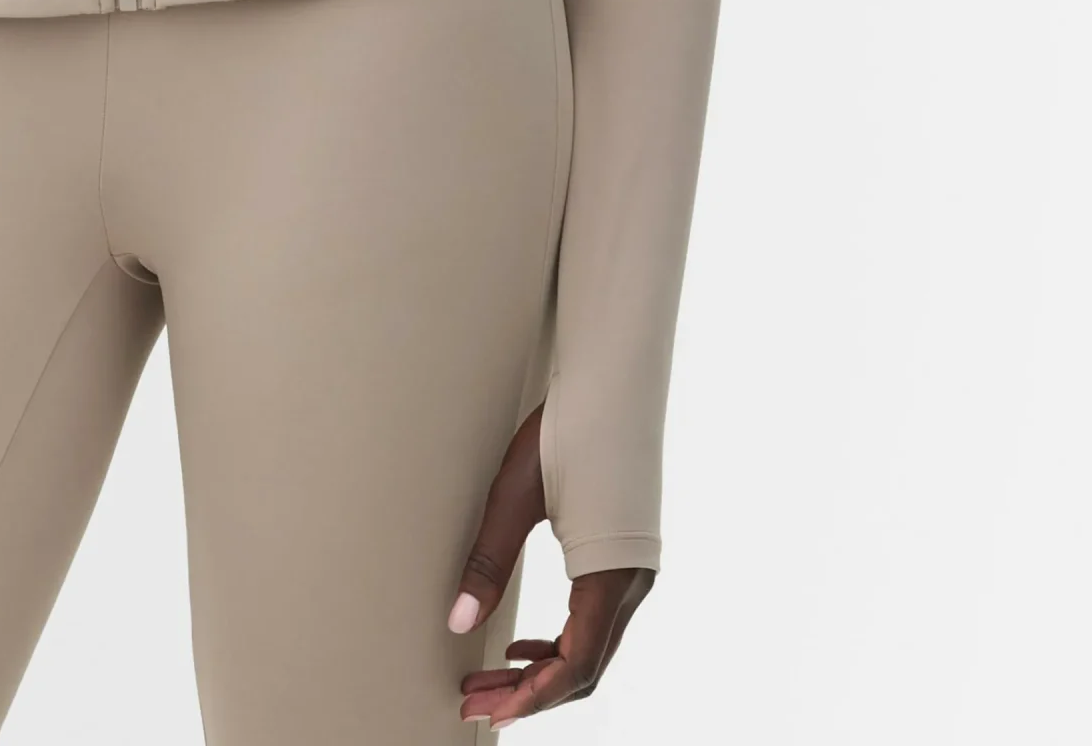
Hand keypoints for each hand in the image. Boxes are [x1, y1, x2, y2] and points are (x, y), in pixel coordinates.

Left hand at [446, 396, 655, 722]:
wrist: (613, 381)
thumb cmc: (568, 430)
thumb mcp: (516, 494)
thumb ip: (489, 560)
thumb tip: (459, 621)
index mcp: (610, 574)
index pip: (576, 665)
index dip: (531, 697)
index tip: (487, 710)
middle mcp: (631, 583)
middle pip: (584, 667)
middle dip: (529, 693)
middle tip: (475, 703)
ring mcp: (633, 572)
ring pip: (590, 648)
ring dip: (541, 671)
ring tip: (489, 680)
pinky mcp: (624, 558)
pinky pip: (593, 622)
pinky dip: (558, 643)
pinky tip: (523, 644)